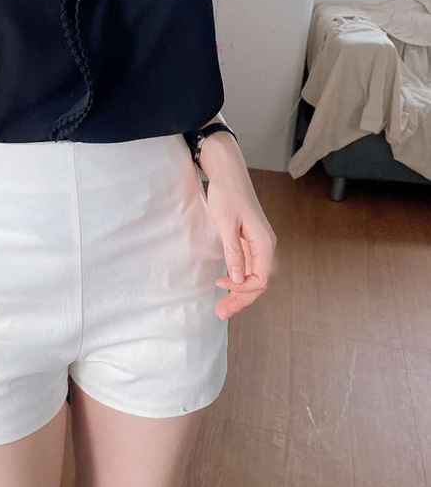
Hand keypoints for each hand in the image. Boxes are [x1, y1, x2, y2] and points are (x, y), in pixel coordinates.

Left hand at [199, 135, 277, 320]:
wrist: (228, 172)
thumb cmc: (227, 194)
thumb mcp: (226, 223)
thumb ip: (233, 252)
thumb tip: (238, 279)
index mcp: (264, 242)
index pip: (260, 280)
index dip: (242, 290)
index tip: (220, 287)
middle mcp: (266, 245)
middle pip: (258, 282)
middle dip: (241, 300)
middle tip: (221, 314)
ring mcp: (259, 243)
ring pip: (254, 276)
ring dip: (240, 293)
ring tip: (223, 307)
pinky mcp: (250, 240)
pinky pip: (249, 266)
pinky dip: (239, 280)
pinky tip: (227, 286)